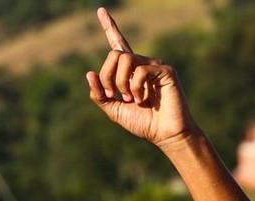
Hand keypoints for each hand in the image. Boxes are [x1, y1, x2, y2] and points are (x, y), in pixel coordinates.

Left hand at [85, 7, 197, 148]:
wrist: (165, 134)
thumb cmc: (143, 123)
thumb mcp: (114, 110)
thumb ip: (99, 95)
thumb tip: (89, 73)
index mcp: (129, 71)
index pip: (118, 45)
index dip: (110, 27)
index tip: (101, 10)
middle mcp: (141, 64)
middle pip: (114, 54)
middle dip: (107, 77)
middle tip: (113, 95)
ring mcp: (154, 65)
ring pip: (125, 59)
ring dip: (121, 83)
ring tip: (131, 99)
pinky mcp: (165, 70)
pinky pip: (140, 71)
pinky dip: (136, 88)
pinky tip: (144, 99)